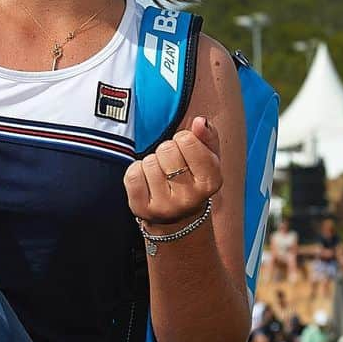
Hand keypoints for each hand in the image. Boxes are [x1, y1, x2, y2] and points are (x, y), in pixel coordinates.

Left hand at [124, 115, 221, 230]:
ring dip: (152, 163)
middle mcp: (189, 198)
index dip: (183, 140)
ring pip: (148, 162)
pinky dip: (136, 172)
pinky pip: (132, 175)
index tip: (186, 152)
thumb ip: (208, 136)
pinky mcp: (141, 210)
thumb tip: (199, 121)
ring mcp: (164, 206)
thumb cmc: (193, 181)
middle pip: (166, 149)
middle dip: (167, 152)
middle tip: (173, 167)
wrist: (179, 220)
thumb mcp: (209, 159)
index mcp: (211, 182)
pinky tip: (147, 182)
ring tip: (162, 177)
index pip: (186, 140)